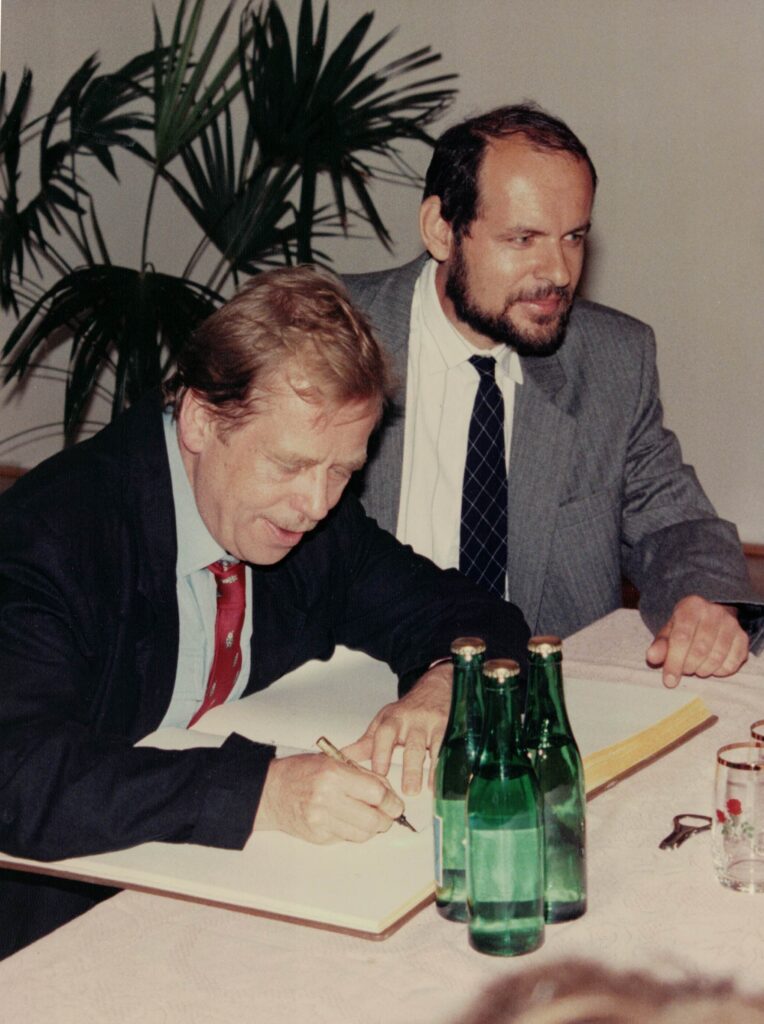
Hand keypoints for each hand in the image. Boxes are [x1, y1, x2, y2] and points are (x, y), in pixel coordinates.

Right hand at [251, 752, 403, 843]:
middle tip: (389, 813)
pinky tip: (349, 819)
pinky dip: (354, 831)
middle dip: (387, 818)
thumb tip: (387, 791)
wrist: (270, 791)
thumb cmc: (300, 772)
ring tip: (370, 816)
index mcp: (332, 775)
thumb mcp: (331, 760)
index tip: (395, 801)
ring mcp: (321, 821)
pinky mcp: (318, 837)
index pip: (376, 793)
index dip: (391, 799)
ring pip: (363, 834)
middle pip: (373, 819)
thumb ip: (361, 774)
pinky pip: (347, 838)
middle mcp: (326, 799)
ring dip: (373, 828)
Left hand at [343, 663, 451, 795]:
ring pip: (436, 748)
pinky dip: (456, 765)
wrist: (438, 686)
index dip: (381, 754)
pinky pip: (455, 749)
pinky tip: (457, 780)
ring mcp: (436, 726)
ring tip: (431, 789)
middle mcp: (415, 722)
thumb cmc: (408, 710)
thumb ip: (366, 743)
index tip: (379, 774)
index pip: (384, 736)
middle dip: (411, 768)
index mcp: (393, 721)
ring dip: (434, 769)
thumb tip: (340, 756)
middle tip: (409, 791)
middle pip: (412, 746)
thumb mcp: (384, 722)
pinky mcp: (455, 729)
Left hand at [645, 595, 748, 686]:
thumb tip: (652, 657)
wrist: (709, 617)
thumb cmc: (685, 627)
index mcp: (691, 606)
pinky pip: (732, 663)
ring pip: (716, 658)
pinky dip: (719, 671)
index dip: (674, 662)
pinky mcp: (743, 637)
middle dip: (688, 667)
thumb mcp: (669, 632)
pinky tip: (711, 667)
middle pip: (699, 650)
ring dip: (703, 670)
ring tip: (696, 668)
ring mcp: (731, 624)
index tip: (669, 681)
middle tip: (684, 670)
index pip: (681, 638)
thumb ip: (660, 645)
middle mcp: (714, 612)